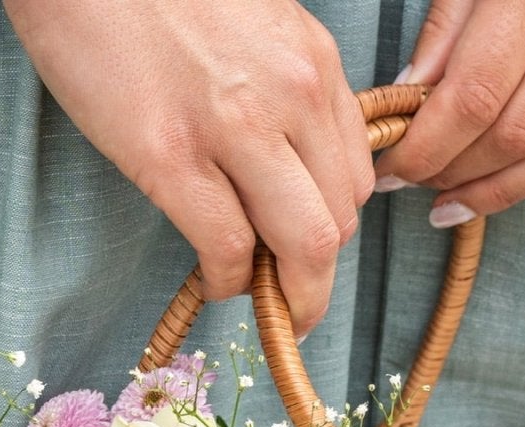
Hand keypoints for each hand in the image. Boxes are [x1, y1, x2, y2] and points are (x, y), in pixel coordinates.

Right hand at [6, 0, 374, 334]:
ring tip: (257, 301)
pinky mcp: (169, 156)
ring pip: (303, 243)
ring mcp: (233, 128)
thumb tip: (276, 158)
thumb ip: (276, 87)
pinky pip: (226, 246)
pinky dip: (228, 281)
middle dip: (317, 273)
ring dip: (286, 293)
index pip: (354, 173)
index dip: (332, 224)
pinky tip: (214, 281)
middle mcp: (290, 94)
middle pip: (339, 217)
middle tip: (290, 298)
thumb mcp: (248, 28)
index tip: (301, 248)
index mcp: (311, 61)